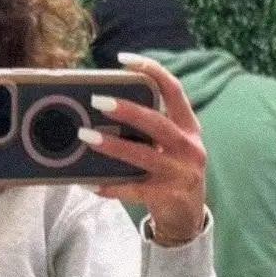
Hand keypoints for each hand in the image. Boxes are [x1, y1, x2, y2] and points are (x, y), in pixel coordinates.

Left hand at [79, 53, 207, 246]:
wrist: (189, 216)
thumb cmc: (173, 172)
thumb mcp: (172, 145)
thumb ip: (152, 127)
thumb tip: (108, 107)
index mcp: (189, 127)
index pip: (173, 89)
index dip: (151, 70)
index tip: (124, 60)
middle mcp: (188, 147)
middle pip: (156, 122)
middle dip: (127, 110)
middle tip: (98, 101)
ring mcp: (179, 173)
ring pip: (143, 155)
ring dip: (113, 145)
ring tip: (86, 136)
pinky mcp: (167, 196)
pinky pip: (134, 190)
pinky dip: (112, 187)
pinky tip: (92, 184)